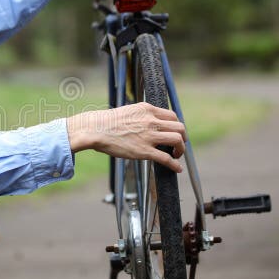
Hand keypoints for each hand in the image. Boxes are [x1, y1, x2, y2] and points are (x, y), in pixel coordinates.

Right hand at [66, 102, 185, 171]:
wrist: (96, 129)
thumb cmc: (107, 122)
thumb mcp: (129, 111)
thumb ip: (142, 116)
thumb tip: (149, 124)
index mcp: (147, 110)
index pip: (172, 116)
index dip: (176, 126)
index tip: (175, 133)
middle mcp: (151, 121)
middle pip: (179, 127)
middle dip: (183, 137)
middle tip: (178, 145)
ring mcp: (149, 136)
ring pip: (177, 140)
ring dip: (181, 149)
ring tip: (176, 155)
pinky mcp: (144, 151)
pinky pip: (167, 158)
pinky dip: (175, 165)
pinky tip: (177, 168)